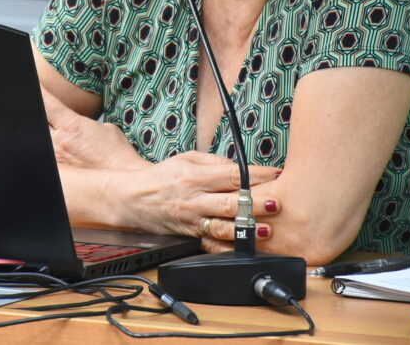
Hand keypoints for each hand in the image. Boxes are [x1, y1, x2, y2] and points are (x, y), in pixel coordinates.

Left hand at [44, 90, 146, 170]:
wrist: (123, 179)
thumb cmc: (117, 153)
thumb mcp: (105, 128)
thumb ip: (86, 123)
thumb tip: (80, 125)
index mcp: (71, 125)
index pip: (46, 103)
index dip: (39, 92)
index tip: (34, 84)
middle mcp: (59, 141)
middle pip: (39, 121)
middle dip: (42, 117)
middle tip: (49, 118)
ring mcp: (57, 158)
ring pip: (43, 138)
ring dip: (47, 135)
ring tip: (58, 137)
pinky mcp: (60, 173)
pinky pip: (50, 156)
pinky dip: (53, 151)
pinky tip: (59, 151)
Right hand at [111, 150, 281, 246]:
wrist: (133, 198)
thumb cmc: (162, 176)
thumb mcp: (186, 159)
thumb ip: (214, 162)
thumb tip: (240, 168)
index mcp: (195, 176)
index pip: (230, 174)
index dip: (255, 175)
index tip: (276, 174)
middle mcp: (194, 199)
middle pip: (229, 202)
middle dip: (255, 204)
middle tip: (276, 203)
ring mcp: (192, 220)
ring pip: (222, 226)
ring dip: (245, 229)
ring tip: (266, 230)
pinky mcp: (190, 235)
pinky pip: (211, 245)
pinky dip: (228, 249)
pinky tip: (243, 249)